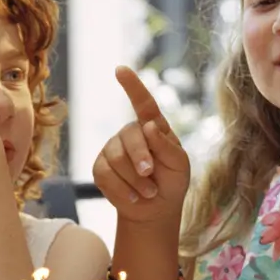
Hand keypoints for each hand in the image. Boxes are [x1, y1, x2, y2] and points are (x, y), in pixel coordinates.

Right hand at [92, 67, 192, 228]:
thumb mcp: (179, 165)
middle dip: (141, 158)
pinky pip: (105, 174)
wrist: (155, 210)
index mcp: (154, 127)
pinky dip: (122, 189)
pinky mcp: (101, 167)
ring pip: (116, 157)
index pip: (143, 103)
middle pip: (129, 136)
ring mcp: (113, 149)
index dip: (132, 86)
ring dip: (135, 179)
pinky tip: (133, 197)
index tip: (120, 69)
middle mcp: (131, 133)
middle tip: (151, 175)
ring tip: (149, 192)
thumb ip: (166, 146)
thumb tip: (148, 125)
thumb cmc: (172, 183)